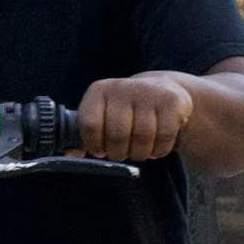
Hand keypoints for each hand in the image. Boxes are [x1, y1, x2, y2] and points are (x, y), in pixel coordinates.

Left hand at [76, 74, 193, 161]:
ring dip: (139, 153)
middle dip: (118, 152)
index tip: (101, 150)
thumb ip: (84, 136)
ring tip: (138, 149)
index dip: (94, 145)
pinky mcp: (172, 101)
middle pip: (117, 135)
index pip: (89, 124)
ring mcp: (149, 92)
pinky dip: (158, 151)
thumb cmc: (124, 111)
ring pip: (141, 138)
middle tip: (122, 152)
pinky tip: (155, 145)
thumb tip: (70, 155)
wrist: (161, 90)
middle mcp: (122, 87)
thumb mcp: (101, 117)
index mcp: (98, 91)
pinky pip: (163, 138)